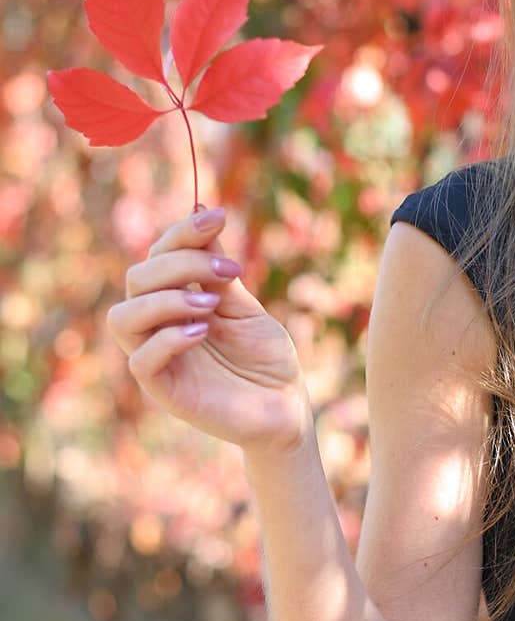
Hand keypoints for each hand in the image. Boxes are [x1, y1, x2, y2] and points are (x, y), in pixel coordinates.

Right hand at [106, 205, 312, 453]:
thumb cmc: (266, 357)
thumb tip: (201, 214)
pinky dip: (169, 339)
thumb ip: (217, 271)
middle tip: (230, 270)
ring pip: (122, 317)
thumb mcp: (245, 305)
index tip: (219, 216)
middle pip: (137, 279)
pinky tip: (203, 331)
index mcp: (176, 300)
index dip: (182, 232)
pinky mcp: (164, 390)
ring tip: (211, 303)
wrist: (286, 406)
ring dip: (164, 300)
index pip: (157, 256)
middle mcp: (160, 325)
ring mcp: (159, 357)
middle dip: (181, 263)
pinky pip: (141, 361)